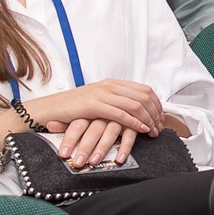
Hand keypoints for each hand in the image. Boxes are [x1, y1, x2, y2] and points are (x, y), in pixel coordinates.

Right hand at [27, 79, 164, 135]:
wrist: (52, 108)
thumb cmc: (75, 108)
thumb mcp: (99, 100)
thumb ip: (117, 101)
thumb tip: (136, 110)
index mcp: (113, 83)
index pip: (145, 90)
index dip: (157, 104)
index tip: (161, 118)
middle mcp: (110, 86)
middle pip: (144, 97)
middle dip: (156, 113)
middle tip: (160, 127)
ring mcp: (102, 94)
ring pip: (135, 105)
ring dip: (148, 119)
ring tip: (153, 131)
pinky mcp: (94, 105)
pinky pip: (120, 114)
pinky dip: (134, 122)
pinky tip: (141, 130)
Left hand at [53, 116, 133, 170]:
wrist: (124, 98)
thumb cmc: (98, 109)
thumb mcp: (82, 113)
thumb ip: (66, 121)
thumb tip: (48, 124)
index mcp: (90, 109)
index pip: (77, 124)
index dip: (70, 139)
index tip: (63, 154)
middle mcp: (104, 113)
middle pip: (93, 130)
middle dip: (85, 147)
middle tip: (77, 162)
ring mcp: (119, 117)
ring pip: (110, 132)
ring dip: (102, 148)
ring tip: (93, 162)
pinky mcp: (132, 123)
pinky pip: (130, 135)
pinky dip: (125, 147)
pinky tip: (119, 158)